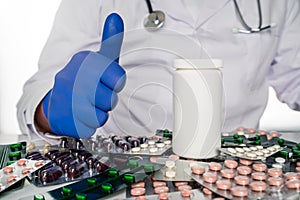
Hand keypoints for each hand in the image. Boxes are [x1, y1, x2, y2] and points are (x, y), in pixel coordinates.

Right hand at [41, 13, 124, 137]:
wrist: (56, 103)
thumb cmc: (83, 81)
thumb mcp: (97, 60)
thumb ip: (110, 41)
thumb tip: (116, 18)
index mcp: (84, 61)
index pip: (118, 78)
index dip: (115, 83)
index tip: (106, 81)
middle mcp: (73, 78)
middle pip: (111, 99)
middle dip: (107, 100)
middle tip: (96, 95)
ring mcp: (67, 100)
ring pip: (101, 115)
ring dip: (98, 113)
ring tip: (88, 104)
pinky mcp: (65, 119)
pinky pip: (91, 127)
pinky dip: (89, 124)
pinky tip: (80, 115)